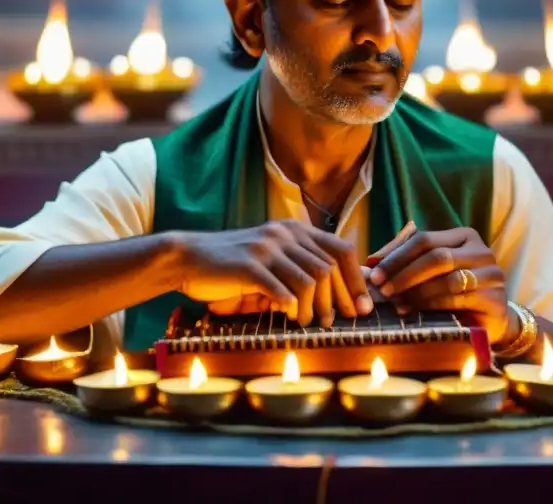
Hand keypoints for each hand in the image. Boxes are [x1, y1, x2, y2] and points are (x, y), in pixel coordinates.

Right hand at [177, 220, 372, 326]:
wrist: (189, 258)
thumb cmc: (233, 264)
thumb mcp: (272, 257)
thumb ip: (300, 266)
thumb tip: (339, 292)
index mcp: (294, 229)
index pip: (340, 249)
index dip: (356, 279)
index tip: (364, 305)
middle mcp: (284, 234)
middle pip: (329, 268)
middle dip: (340, 299)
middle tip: (340, 320)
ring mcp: (267, 248)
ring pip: (310, 280)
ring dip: (314, 308)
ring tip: (307, 323)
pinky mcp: (249, 266)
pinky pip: (281, 290)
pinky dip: (290, 307)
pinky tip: (287, 316)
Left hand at [367, 227, 511, 342]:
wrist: (491, 318)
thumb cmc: (455, 291)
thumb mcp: (431, 272)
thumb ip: (406, 262)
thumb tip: (371, 262)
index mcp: (463, 236)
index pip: (424, 239)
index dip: (397, 257)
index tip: (375, 275)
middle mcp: (481, 250)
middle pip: (437, 257)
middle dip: (405, 275)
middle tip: (384, 291)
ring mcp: (492, 274)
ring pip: (448, 279)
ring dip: (418, 293)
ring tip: (398, 304)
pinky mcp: (496, 298)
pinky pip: (459, 300)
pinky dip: (434, 306)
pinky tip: (418, 313)